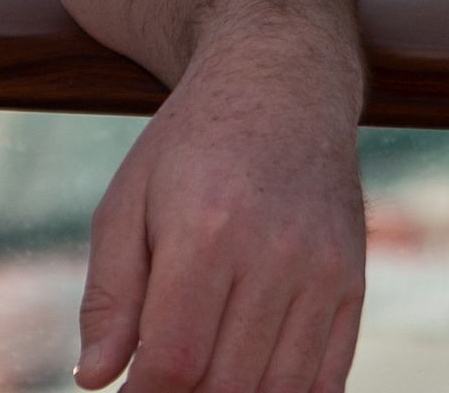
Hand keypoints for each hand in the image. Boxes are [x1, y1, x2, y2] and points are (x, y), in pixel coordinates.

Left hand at [74, 36, 365, 391]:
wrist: (282, 85)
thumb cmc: (189, 146)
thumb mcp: (127, 202)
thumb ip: (109, 296)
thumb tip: (95, 378)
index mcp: (206, 229)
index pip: (174, 358)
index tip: (128, 392)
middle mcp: (275, 253)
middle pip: (226, 383)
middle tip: (162, 380)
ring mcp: (323, 272)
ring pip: (278, 390)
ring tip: (202, 374)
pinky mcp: (353, 283)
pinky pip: (327, 380)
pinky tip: (250, 379)